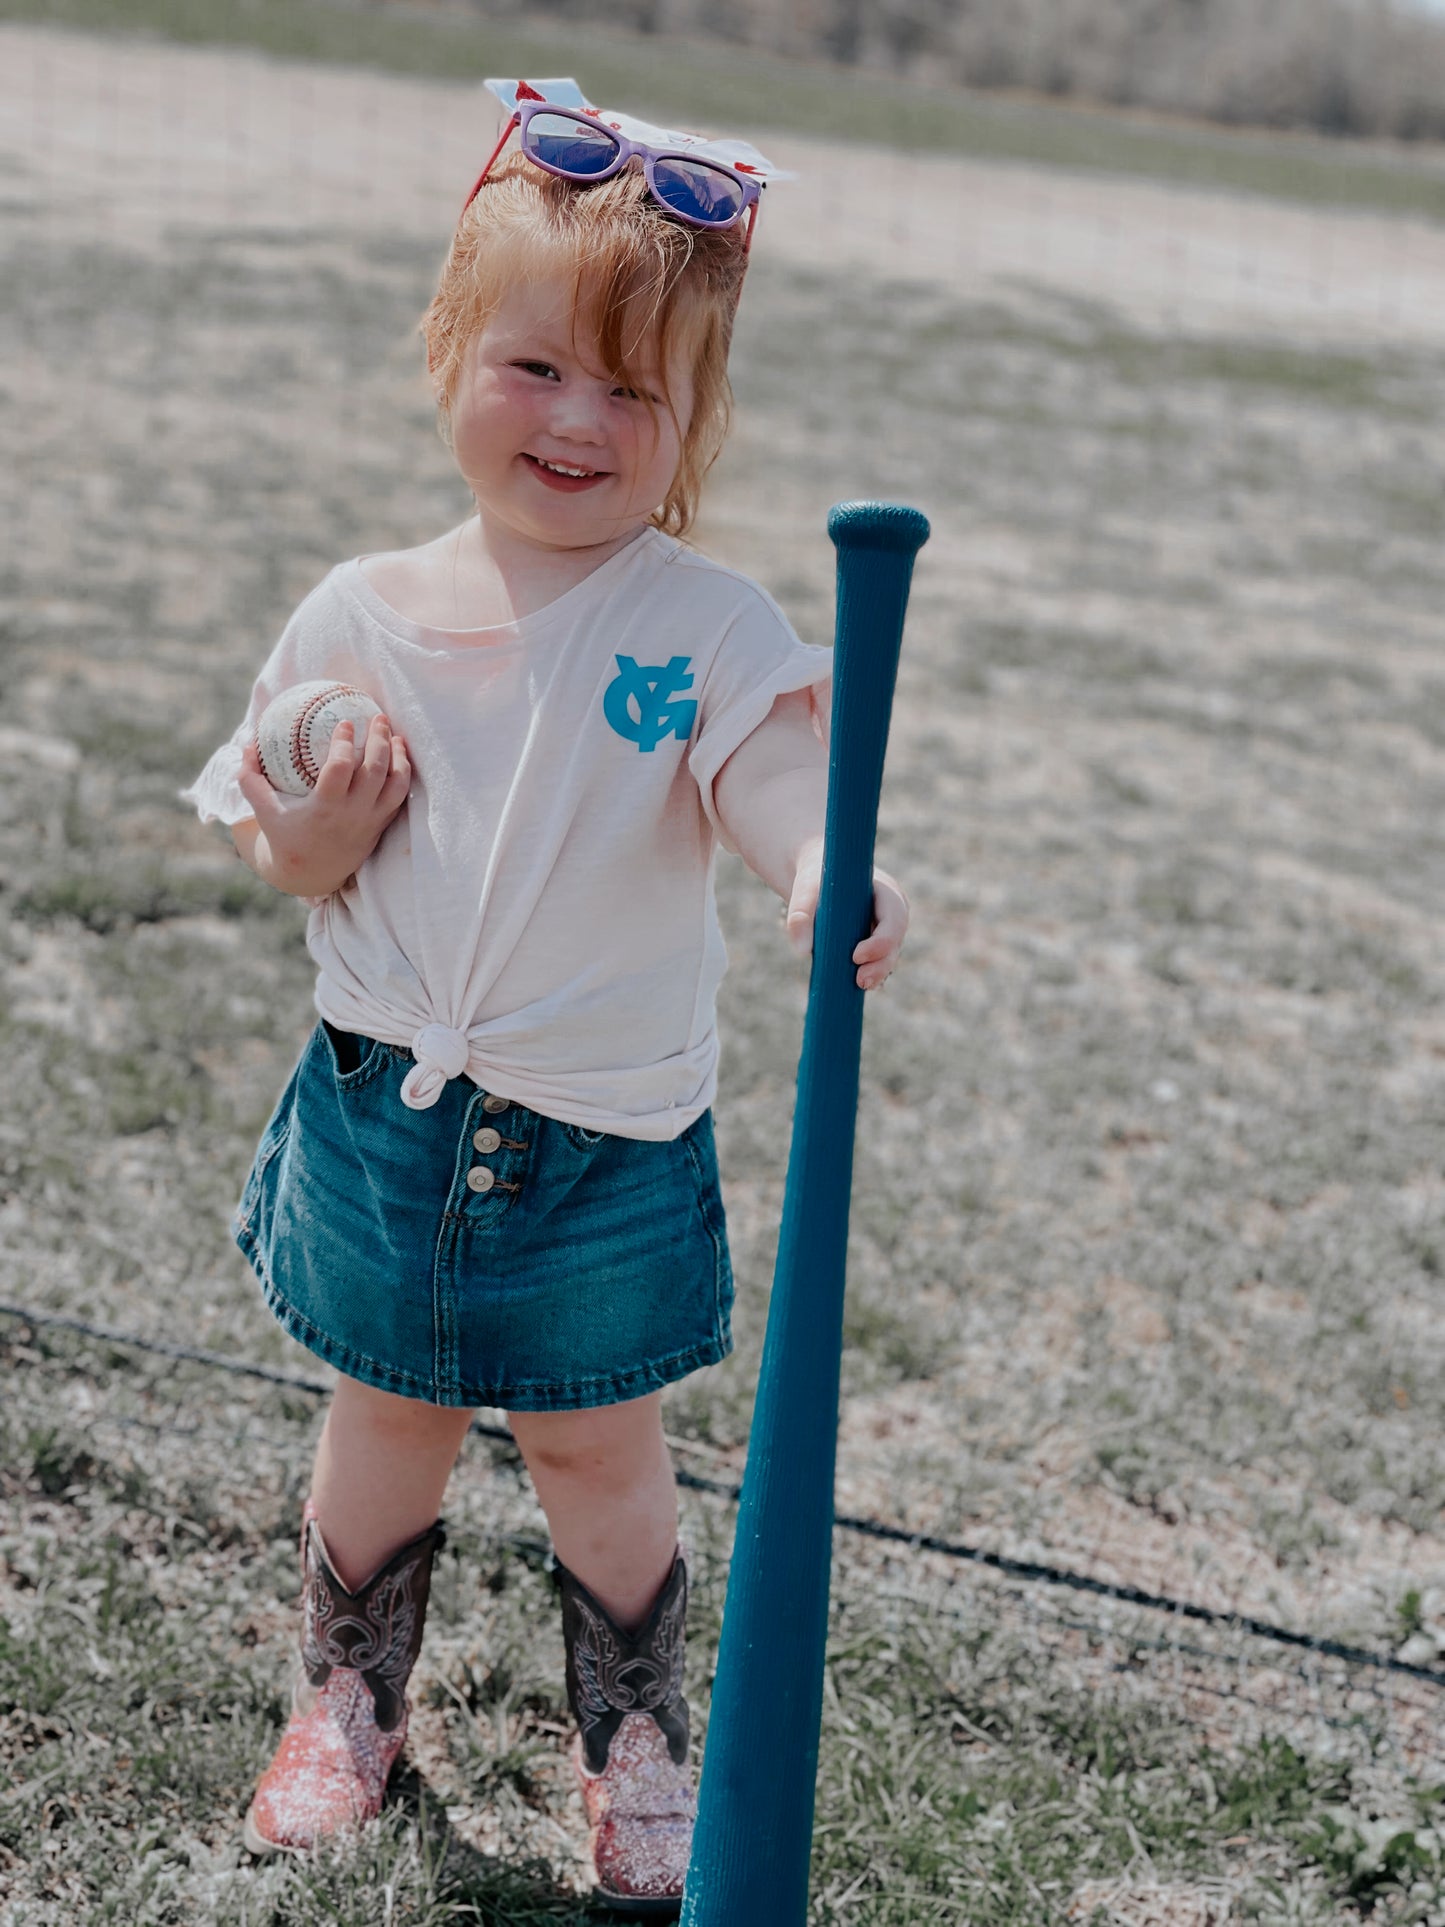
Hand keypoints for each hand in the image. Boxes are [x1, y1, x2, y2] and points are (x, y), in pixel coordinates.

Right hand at [236, 714, 410, 896]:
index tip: (345, 722)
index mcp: (324, 808)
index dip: (344, 743)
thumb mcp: (263, 810)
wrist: (310, 874)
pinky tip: (399, 757)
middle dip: (379, 740)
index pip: (340, 768)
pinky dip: (402, 776)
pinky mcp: (381, 828)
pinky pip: (400, 799)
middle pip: (375, 772)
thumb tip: (246, 745)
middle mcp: (352, 815)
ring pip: (395, 785)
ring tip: (395, 735)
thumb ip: (250, 779)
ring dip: (399, 758)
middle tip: (378, 717)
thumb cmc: (285, 836)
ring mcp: (370, 822)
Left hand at [785, 838, 908, 990]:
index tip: (856, 956)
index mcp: (885, 891)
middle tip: (860, 981)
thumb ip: (800, 915)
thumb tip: (801, 951)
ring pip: (889, 956)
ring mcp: (885, 929)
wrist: (816, 882)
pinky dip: (870, 974)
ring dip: (877, 973)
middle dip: (881, 963)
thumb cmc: (814, 880)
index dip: (881, 940)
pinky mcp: (874, 944)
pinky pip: (877, 962)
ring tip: (859, 985)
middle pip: (895, 941)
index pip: (894, 917)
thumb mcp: (805, 891)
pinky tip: (857, 987)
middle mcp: (891, 912)